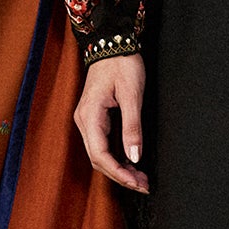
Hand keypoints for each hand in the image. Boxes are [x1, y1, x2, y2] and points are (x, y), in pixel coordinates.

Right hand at [74, 54, 148, 192]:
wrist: (113, 43)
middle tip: (144, 185)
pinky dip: (116, 157)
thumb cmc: (122, 64)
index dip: (118, 173)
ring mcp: (87, 120)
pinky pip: (102, 144)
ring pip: (99, 154)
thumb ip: (132, 127)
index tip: (137, 183)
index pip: (100, 154)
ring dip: (119, 168)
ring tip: (140, 178)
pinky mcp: (94, 118)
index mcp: (90, 115)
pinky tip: (131, 163)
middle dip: (120, 175)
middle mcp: (84, 120)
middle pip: (98, 159)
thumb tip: (134, 157)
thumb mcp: (132, 95)